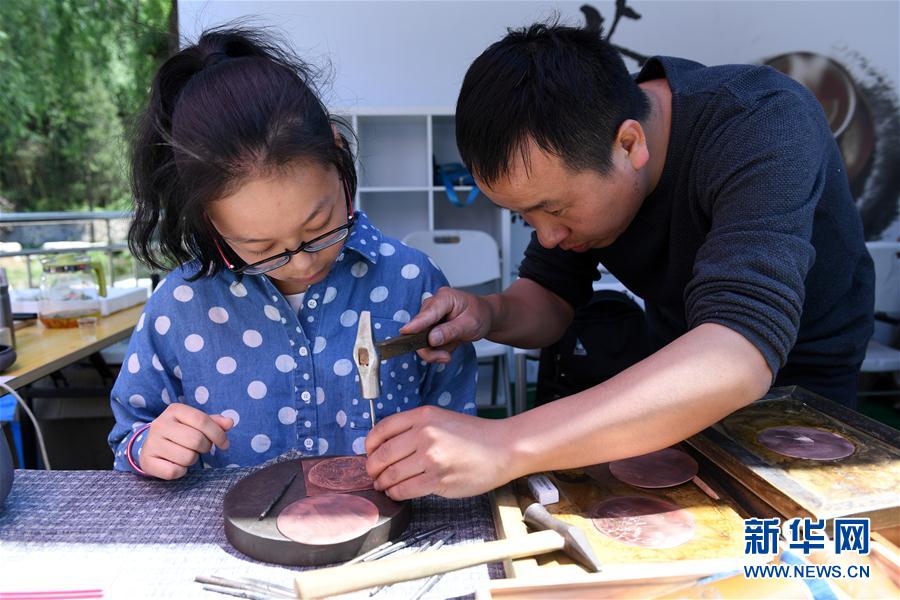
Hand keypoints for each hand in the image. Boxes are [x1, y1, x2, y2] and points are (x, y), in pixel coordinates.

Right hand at [139, 403, 233, 479]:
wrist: (150, 445)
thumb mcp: (195, 422)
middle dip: (205, 447)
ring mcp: (151, 443)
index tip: (225, 444)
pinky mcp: (147, 462)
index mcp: (174, 410)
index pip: (202, 420)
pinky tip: (176, 464)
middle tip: (201, 448)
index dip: (218, 434)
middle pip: (196, 440)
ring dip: (193, 459)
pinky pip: (174, 471)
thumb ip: (214, 422)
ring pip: (187, 457)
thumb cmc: (180, 432)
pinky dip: (181, 471)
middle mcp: (160, 424)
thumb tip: (230, 423)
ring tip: (186, 454)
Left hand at [364, 405, 513, 498]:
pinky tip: (397, 492)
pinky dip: (395, 493)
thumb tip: (385, 445)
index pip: (382, 430)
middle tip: (372, 474)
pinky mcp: (438, 480)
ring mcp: (431, 458)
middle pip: (382, 455)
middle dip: (372, 468)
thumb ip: (415, 427)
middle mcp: (424, 434)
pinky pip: (405, 490)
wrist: (502, 448)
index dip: (369, 445)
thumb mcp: (441, 418)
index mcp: (423, 416)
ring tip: (383, 485)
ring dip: (382, 483)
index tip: (368, 453)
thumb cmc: (474, 435)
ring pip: (391, 475)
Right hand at [400, 286, 491, 362]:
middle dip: (431, 348)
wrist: (484, 317)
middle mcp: (433, 304)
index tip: (405, 332)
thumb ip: (451, 331)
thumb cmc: (480, 315)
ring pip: (421, 338)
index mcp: (444, 298)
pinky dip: (437, 349)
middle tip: (446, 357)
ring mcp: (429, 315)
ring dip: (435, 350)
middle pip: (420, 329)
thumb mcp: (470, 324)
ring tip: (450, 352)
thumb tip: (432, 338)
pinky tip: (450, 345)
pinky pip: (426, 342)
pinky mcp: (429, 325)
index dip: (416, 324)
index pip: (428, 313)